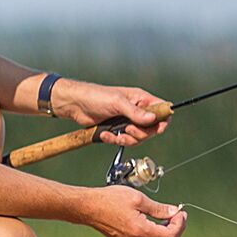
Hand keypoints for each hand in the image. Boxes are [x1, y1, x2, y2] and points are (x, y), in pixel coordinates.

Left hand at [53, 80, 171, 144]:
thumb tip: (153, 119)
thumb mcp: (116, 102)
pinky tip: (105, 135)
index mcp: (141, 99)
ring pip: (139, 138)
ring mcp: (127, 121)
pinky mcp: (117, 130)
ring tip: (115, 134)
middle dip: (140, 133)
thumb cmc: (94, 96)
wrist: (74, 104)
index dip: (162, 121)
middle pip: (152, 129)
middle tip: (127, 129)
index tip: (155, 128)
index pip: (162, 111)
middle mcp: (137, 110)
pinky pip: (124, 141)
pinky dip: (115, 140)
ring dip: (127, 139)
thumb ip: (135, 112)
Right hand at [82, 187, 186, 236]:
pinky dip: (155, 236)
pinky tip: (154, 224)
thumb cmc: (107, 200)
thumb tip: (173, 212)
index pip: (170, 235)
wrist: (87, 207)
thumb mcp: (137, 198)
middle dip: (176, 230)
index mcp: (141, 231)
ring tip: (167, 219)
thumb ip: (159, 208)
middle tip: (177, 216)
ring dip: (166, 233)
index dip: (180, 225)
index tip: (181, 213)